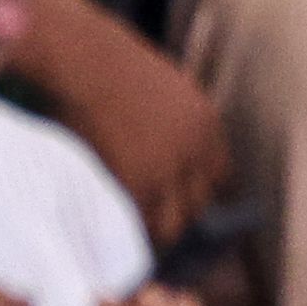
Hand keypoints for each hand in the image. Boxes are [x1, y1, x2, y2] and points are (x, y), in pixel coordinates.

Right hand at [19, 0, 228, 248]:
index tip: (182, 206)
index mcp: (207, 124)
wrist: (87, 57)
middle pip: (201, 203)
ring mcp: (169, 168)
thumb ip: (175, 125)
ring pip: (175, 221)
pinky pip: (143, 220)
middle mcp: (197, 149)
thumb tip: (163, 152)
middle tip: (160, 233)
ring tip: (140, 247)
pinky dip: (133, 232)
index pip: (219, 176)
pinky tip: (118, 240)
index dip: (198, 192)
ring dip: (159, 233)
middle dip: (181, 218)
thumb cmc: (111, 66)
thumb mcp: (164, 90)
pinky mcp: (138, 180)